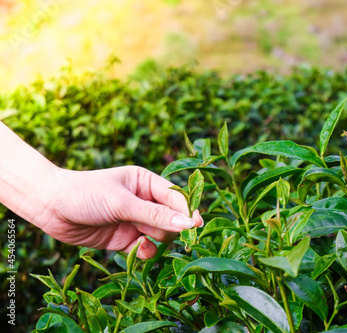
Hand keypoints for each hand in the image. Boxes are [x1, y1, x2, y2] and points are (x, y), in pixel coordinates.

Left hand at [30, 166, 202, 258]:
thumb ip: (155, 215)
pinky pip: (146, 248)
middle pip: (172, 218)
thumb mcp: (122, 202)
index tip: (196, 226)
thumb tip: (188, 224)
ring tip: (142, 240)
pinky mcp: (125, 239)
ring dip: (156, 240)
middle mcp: (144, 201)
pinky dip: (145, 252)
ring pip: (161, 235)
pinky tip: (138, 250)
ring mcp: (135, 220)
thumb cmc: (85, 194)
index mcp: (146, 182)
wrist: (50, 208)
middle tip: (167, 237)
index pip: (175, 197)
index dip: (187, 211)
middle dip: (171, 228)